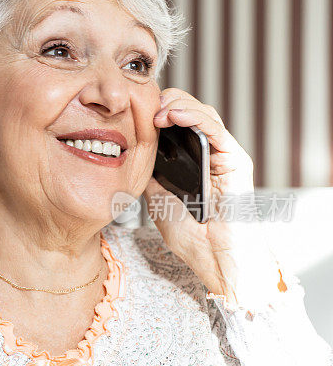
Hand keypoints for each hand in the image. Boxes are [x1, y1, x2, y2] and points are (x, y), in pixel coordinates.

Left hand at [142, 88, 277, 298]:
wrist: (217, 261)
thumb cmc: (192, 238)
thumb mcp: (157, 201)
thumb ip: (150, 176)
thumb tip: (129, 154)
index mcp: (192, 163)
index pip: (176, 126)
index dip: (157, 113)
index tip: (134, 112)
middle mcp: (210, 156)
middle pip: (190, 114)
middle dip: (167, 103)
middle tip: (145, 106)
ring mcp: (224, 157)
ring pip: (204, 115)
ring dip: (179, 106)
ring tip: (158, 110)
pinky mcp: (236, 161)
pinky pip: (215, 130)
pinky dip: (194, 118)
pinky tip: (175, 115)